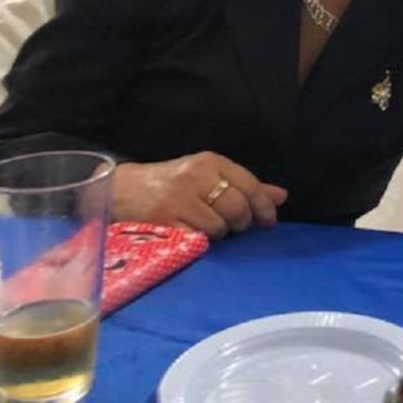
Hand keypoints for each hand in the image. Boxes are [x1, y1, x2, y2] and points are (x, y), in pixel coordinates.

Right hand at [111, 152, 287, 239]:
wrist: (121, 190)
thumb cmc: (171, 184)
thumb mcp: (208, 176)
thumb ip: (245, 186)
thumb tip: (281, 197)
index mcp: (210, 162)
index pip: (250, 185)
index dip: (264, 207)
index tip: (268, 222)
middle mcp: (196, 176)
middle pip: (238, 208)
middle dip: (241, 223)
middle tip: (233, 226)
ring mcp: (178, 199)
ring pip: (219, 227)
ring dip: (218, 233)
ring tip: (205, 226)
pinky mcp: (163, 221)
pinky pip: (197, 239)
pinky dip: (200, 241)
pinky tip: (191, 233)